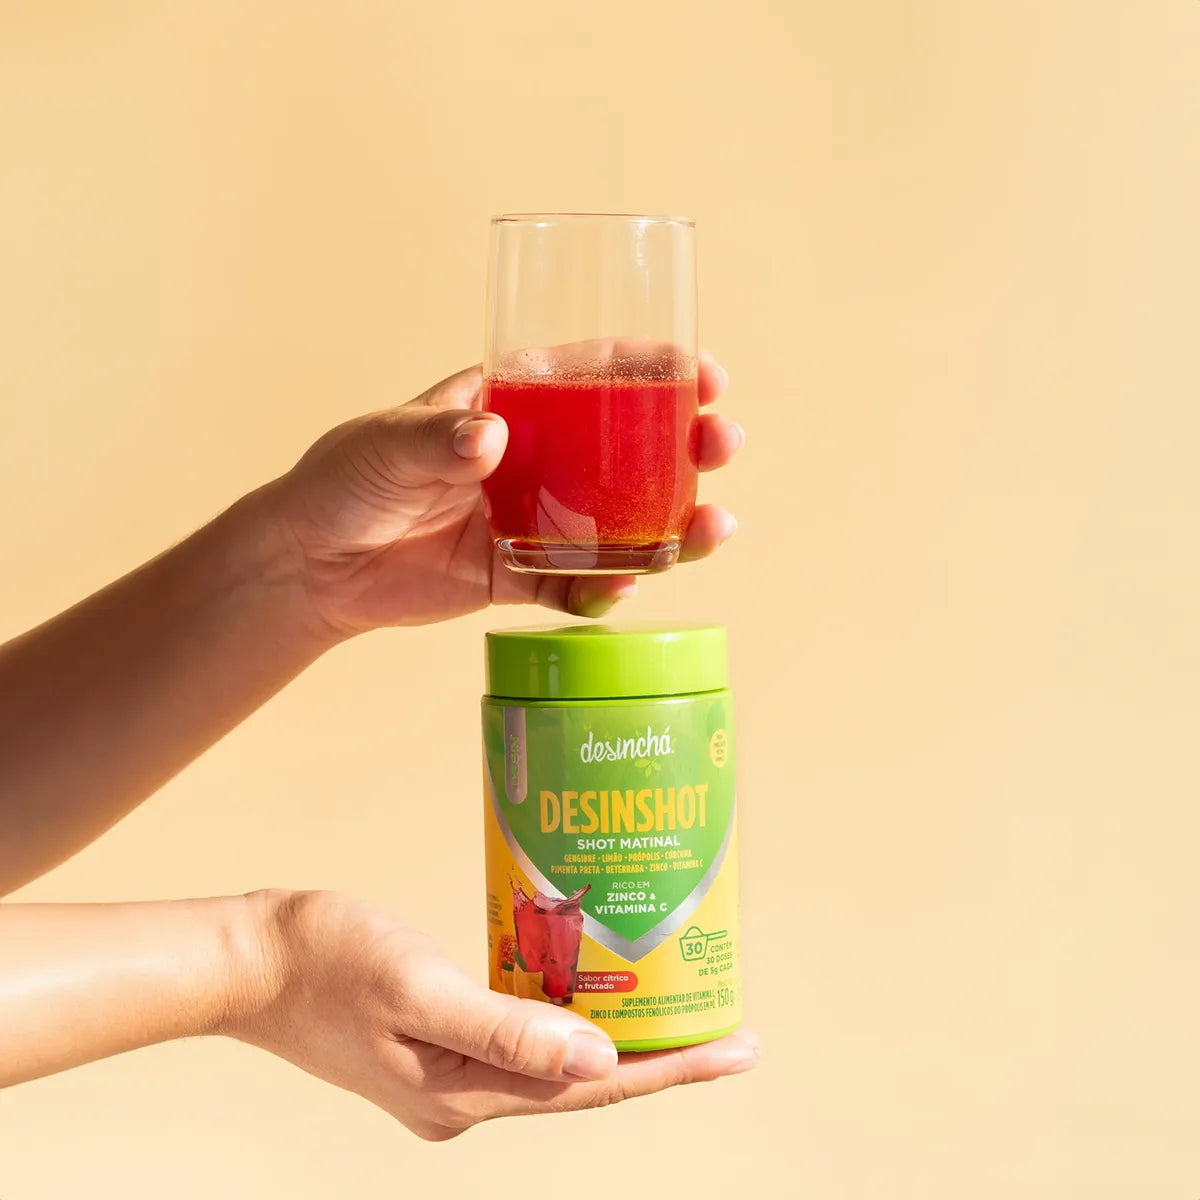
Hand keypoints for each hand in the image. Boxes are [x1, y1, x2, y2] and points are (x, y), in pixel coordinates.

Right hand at [230, 890, 758, 1140]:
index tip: (737, 1050)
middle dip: (660, 1057)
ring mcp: (449, 1076)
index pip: (592, 1089)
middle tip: (729, 1031)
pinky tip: (588, 993)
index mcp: (462, 1093)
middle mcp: (464, 1097)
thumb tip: (598, 1060)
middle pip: (583, 1082)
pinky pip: (520, 1038)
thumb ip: (505, 1028)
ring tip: (675, 1009)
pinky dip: (564, 1020)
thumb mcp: (417, 986)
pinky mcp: (437, 1046)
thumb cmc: (327, 962)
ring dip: (616, 1039)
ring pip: (554, 1062)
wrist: (251, 961)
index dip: (672, 1070)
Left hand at [265, 350, 742, 635]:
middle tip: (721, 441)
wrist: (312, 565)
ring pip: (619, 522)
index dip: (653, 371)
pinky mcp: (517, 576)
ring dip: (672, 523)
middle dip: (686, 444)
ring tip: (711, 528)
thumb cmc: (344, 481)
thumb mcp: (385, 445)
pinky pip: (574, 586)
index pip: (591, 377)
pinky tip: (629, 585)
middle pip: (627, 450)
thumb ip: (436, 439)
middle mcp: (533, 462)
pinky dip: (605, 590)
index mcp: (509, 406)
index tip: (703, 372)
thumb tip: (489, 439)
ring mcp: (531, 521)